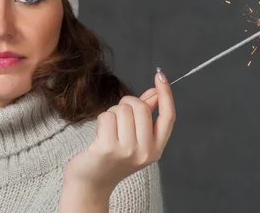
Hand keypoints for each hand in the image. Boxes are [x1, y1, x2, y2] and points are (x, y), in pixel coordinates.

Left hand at [63, 68, 175, 194]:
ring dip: (112, 113)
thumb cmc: (111, 157)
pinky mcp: (108, 148)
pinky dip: (101, 120)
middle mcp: (145, 152)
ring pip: (122, 109)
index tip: (160, 75)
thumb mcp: (135, 139)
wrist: (91, 182)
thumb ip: (146, 116)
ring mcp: (127, 151)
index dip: (166, 94)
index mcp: (156, 149)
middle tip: (119, 116)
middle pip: (142, 107)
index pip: (168, 117)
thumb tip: (155, 92)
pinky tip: (99, 135)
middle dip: (127, 103)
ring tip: (109, 130)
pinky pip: (107, 116)